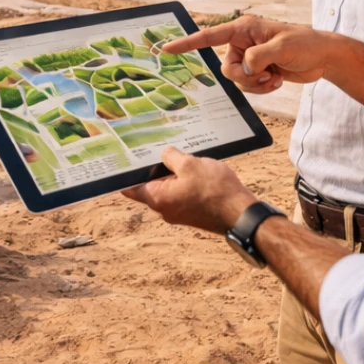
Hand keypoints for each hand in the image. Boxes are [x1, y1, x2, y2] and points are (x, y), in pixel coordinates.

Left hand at [122, 148, 257, 235]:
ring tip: (178, 155)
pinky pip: (181, 194)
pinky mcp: (192, 212)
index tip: (122, 159)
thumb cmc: (215, 190)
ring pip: (168, 189)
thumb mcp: (190, 164)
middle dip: (153, 168)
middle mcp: (164, 209)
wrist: (241, 214)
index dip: (126, 173)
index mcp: (157, 199)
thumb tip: (165, 155)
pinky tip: (193, 168)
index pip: (131, 187)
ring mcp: (179, 212)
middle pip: (151, 186)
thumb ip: (172, 157)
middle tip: (153, 148)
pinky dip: (184, 182)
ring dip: (172, 174)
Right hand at [161, 16, 337, 93]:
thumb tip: (244, 67)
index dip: (188, 43)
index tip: (167, 49)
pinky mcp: (258, 71)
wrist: (323, 58)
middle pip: (226, 68)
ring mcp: (250, 57)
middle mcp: (243, 42)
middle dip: (244, 77)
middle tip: (265, 74)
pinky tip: (277, 80)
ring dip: (255, 85)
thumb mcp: (283, 47)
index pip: (209, 36)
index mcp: (244, 29)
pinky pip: (248, 87)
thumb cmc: (306, 44)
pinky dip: (262, 89)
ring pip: (236, 80)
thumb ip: (259, 56)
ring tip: (274, 77)